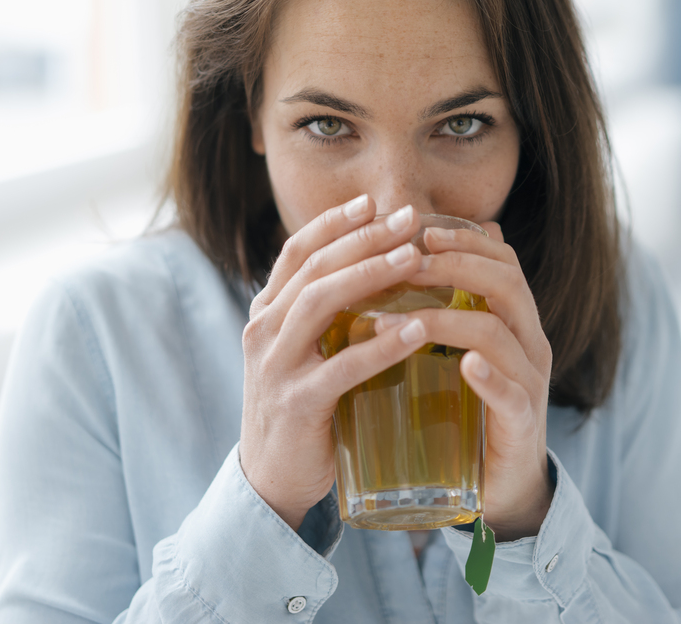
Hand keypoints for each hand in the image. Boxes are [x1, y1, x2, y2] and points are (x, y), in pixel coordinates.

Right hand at [238, 197, 428, 530]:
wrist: (273, 479)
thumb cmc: (306, 407)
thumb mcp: (309, 349)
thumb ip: (333, 313)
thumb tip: (387, 266)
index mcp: (268, 312)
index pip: (297, 250)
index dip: (335, 222)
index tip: (375, 201)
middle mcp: (264, 330)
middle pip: (314, 267)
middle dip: (364, 238)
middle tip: (411, 219)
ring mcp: (276, 366)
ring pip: (321, 303)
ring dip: (370, 275)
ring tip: (415, 259)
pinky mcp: (296, 403)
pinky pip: (341, 366)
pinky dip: (381, 344)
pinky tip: (416, 328)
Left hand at [382, 223, 553, 540]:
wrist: (503, 487)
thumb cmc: (470, 412)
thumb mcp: (458, 354)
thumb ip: (445, 311)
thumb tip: (407, 260)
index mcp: (514, 320)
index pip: (502, 260)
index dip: (465, 240)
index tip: (421, 230)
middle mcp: (529, 342)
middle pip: (505, 283)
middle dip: (455, 265)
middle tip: (406, 261)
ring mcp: (529, 383)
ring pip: (499, 333)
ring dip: (447, 319)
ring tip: (400, 317)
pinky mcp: (522, 424)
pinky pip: (513, 394)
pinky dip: (490, 376)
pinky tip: (465, 366)